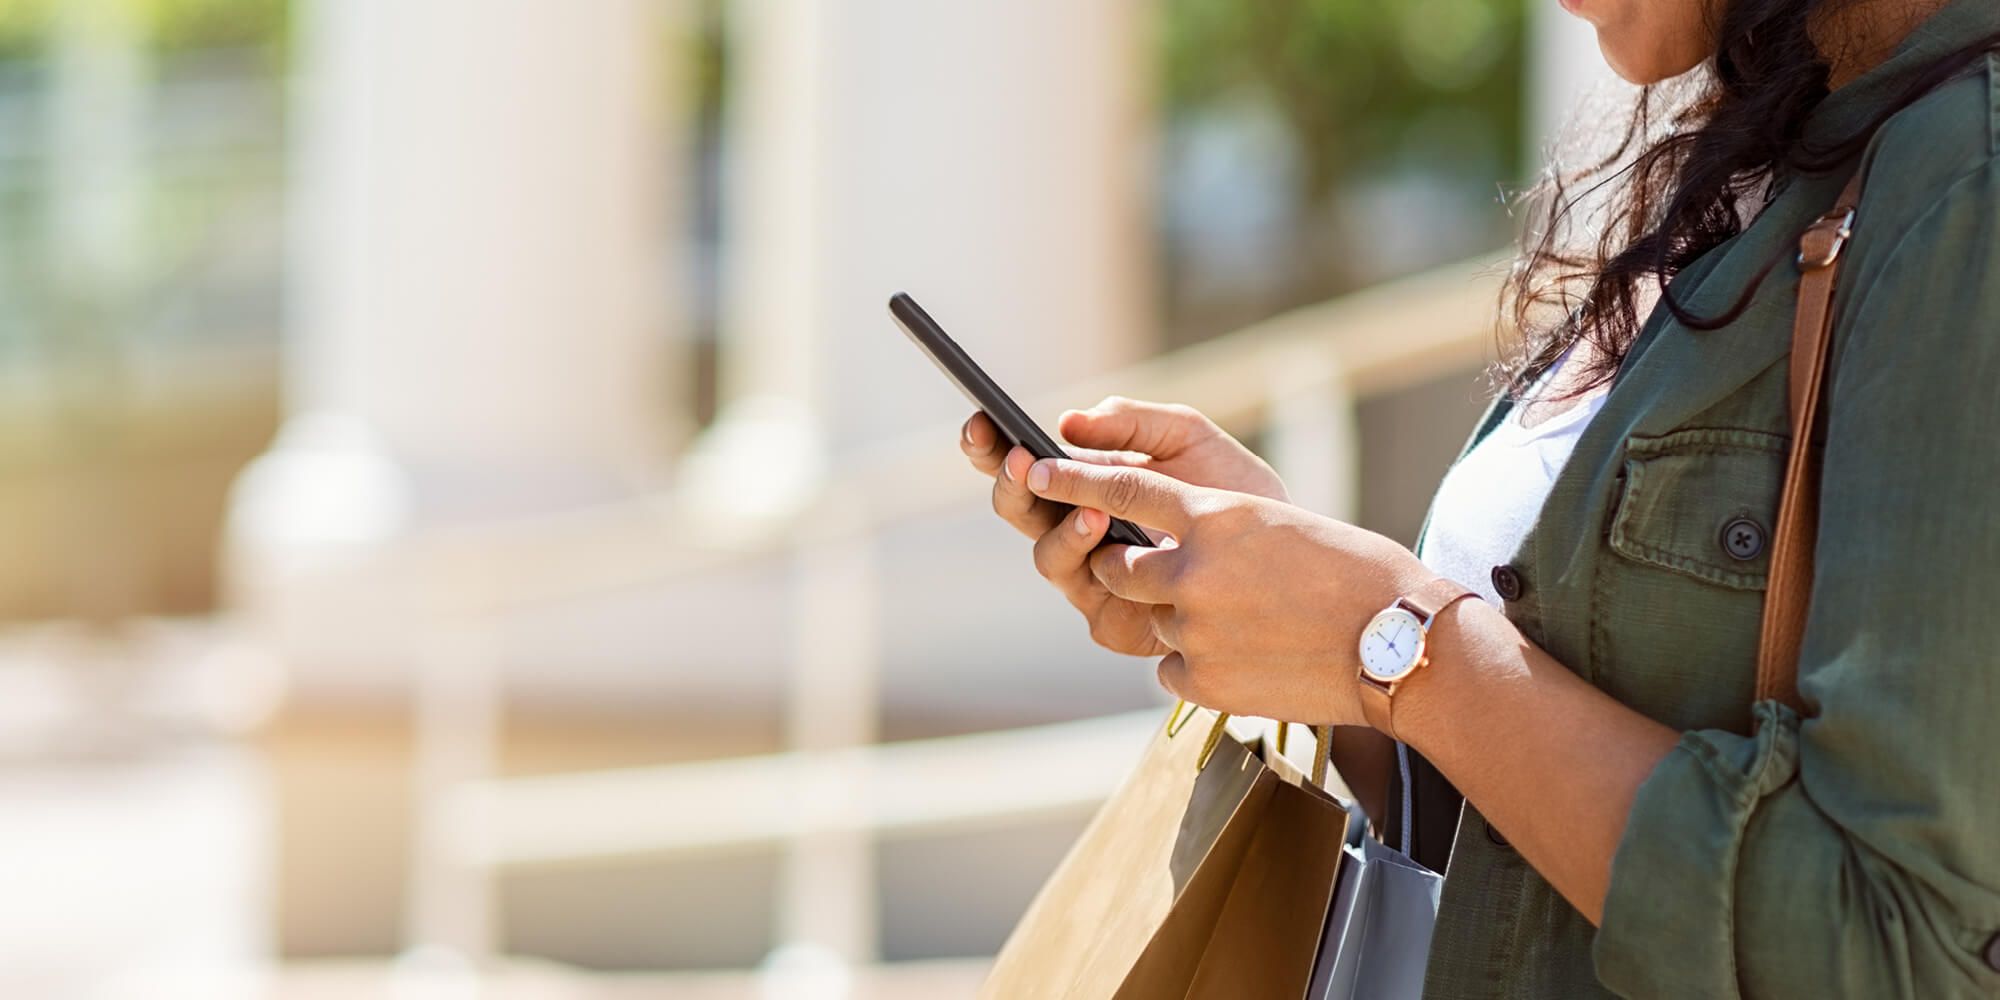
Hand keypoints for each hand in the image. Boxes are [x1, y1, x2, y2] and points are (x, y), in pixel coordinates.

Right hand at [959, 398, 1286, 656]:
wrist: (1289, 551)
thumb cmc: (1232, 490)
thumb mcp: (1188, 437)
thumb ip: (1132, 421)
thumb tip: (1068, 422)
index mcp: (1081, 484)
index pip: (1020, 465)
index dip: (990, 447)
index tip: (981, 422)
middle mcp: (1076, 533)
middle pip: (1018, 512)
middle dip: (1011, 486)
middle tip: (1022, 461)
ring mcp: (1093, 579)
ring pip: (1048, 560)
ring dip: (1063, 532)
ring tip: (1093, 508)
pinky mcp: (1121, 622)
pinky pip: (1094, 604)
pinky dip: (1103, 574)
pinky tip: (1122, 548)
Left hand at [1023, 456, 1432, 726]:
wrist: (1399, 642)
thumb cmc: (1354, 574)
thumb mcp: (1278, 525)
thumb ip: (1215, 528)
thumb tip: (1166, 538)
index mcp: (1215, 515)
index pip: (1121, 488)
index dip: (1071, 480)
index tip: (1037, 470)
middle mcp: (1193, 569)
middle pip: (1114, 568)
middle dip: (1124, 571)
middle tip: (1162, 576)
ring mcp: (1195, 627)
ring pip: (1150, 620)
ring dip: (1180, 620)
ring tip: (1242, 622)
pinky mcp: (1202, 680)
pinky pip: (1169, 669)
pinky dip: (1197, 665)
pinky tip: (1249, 659)